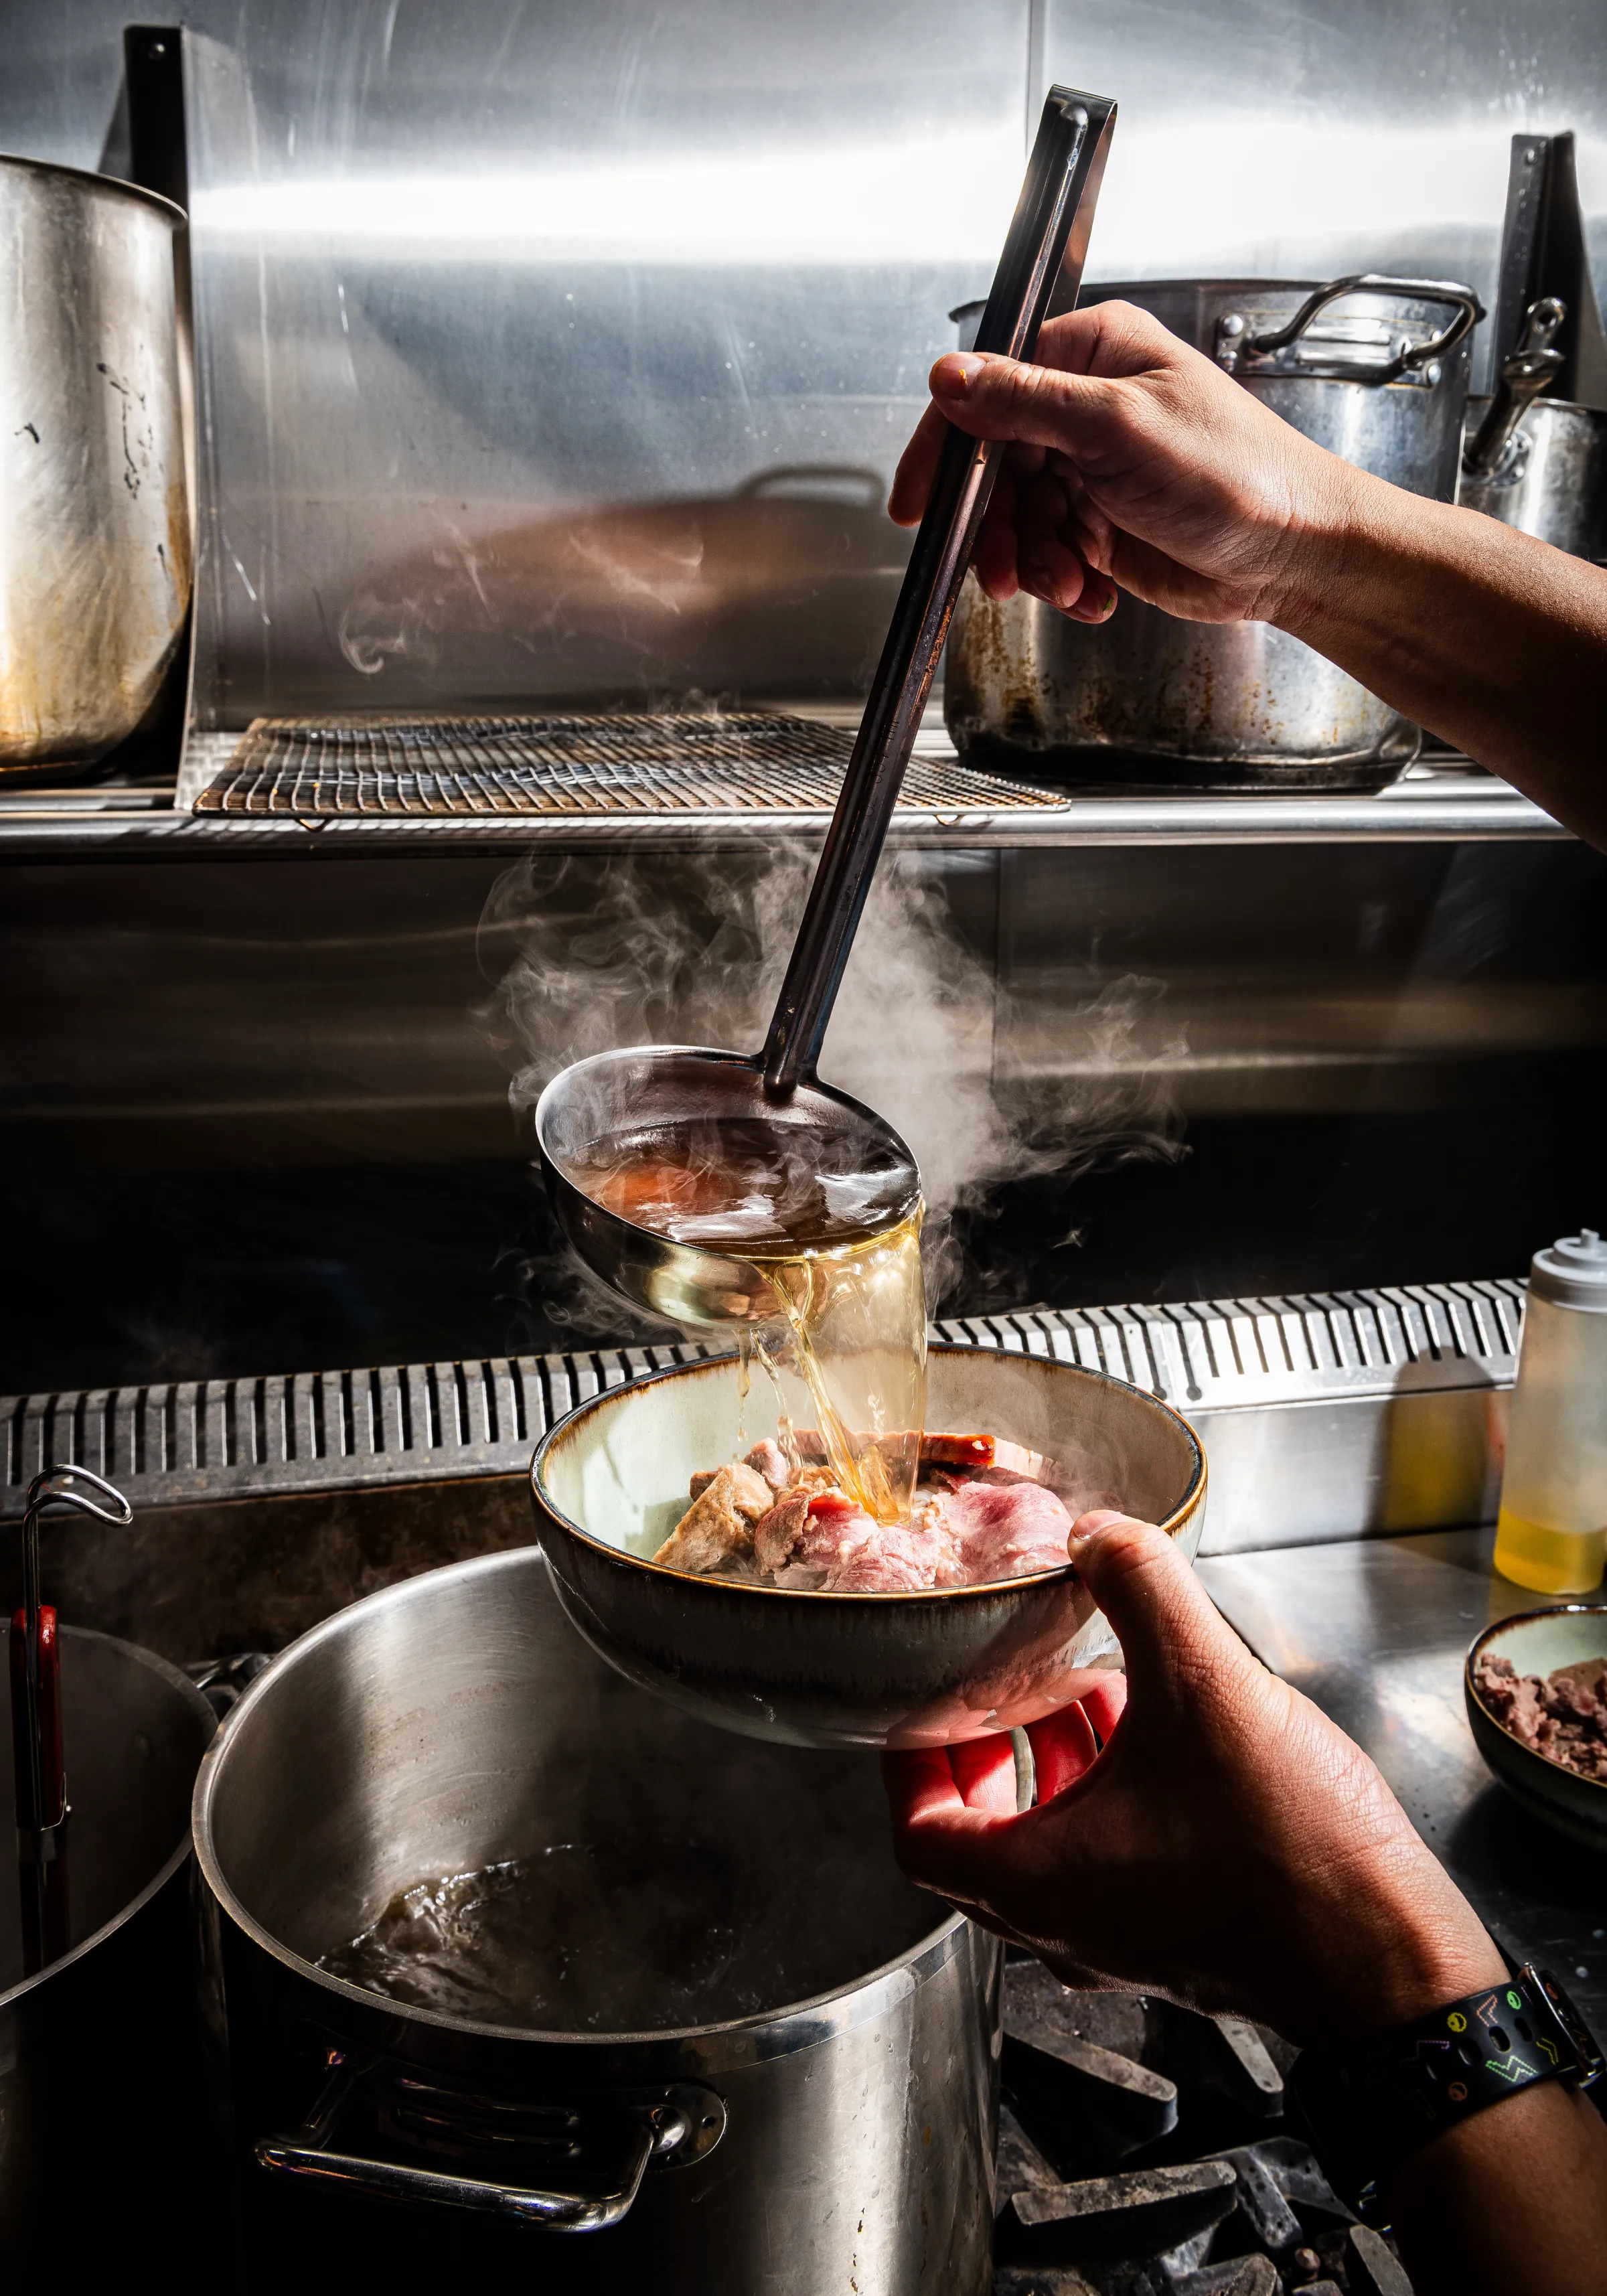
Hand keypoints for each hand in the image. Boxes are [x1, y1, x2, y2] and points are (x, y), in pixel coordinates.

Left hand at [881, 1511, 1501, 2051]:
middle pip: (979, 1837)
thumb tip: (1100, 1533)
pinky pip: (1113, 1857)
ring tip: (1081, 1683)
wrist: (1391, 1963)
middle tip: (994, 1684)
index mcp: (1037, 1885)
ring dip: (1055, 1764)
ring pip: (1052, 1846)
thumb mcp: (1203, 1687)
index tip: (922, 1702)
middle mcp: (1067, 1926)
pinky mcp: (1182, 1935)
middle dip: (983, 1749)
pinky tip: (1162, 1725)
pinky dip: (1113, 1790)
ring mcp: (1125, 1939)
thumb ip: (1142, 1590)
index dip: (909, 1760)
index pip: (919, 1833)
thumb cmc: (1291, 1858)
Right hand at [888, 301, 1356, 626]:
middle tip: (1004, 570)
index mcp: (1094, 353)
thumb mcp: (1120, 428)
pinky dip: (1063, 580)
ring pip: (1018, 519)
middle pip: (995, 467)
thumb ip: (1027, 402)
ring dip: (1034, 561)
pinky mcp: (1104, 523)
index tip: (920, 504)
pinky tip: (1094, 590)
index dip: (947, 451)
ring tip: (1071, 582)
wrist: (1295, 553)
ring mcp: (1095, 467)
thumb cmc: (1239, 476)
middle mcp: (1088, 406)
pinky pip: (1050, 553)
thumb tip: (950, 377)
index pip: (988, 389)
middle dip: (999, 528)